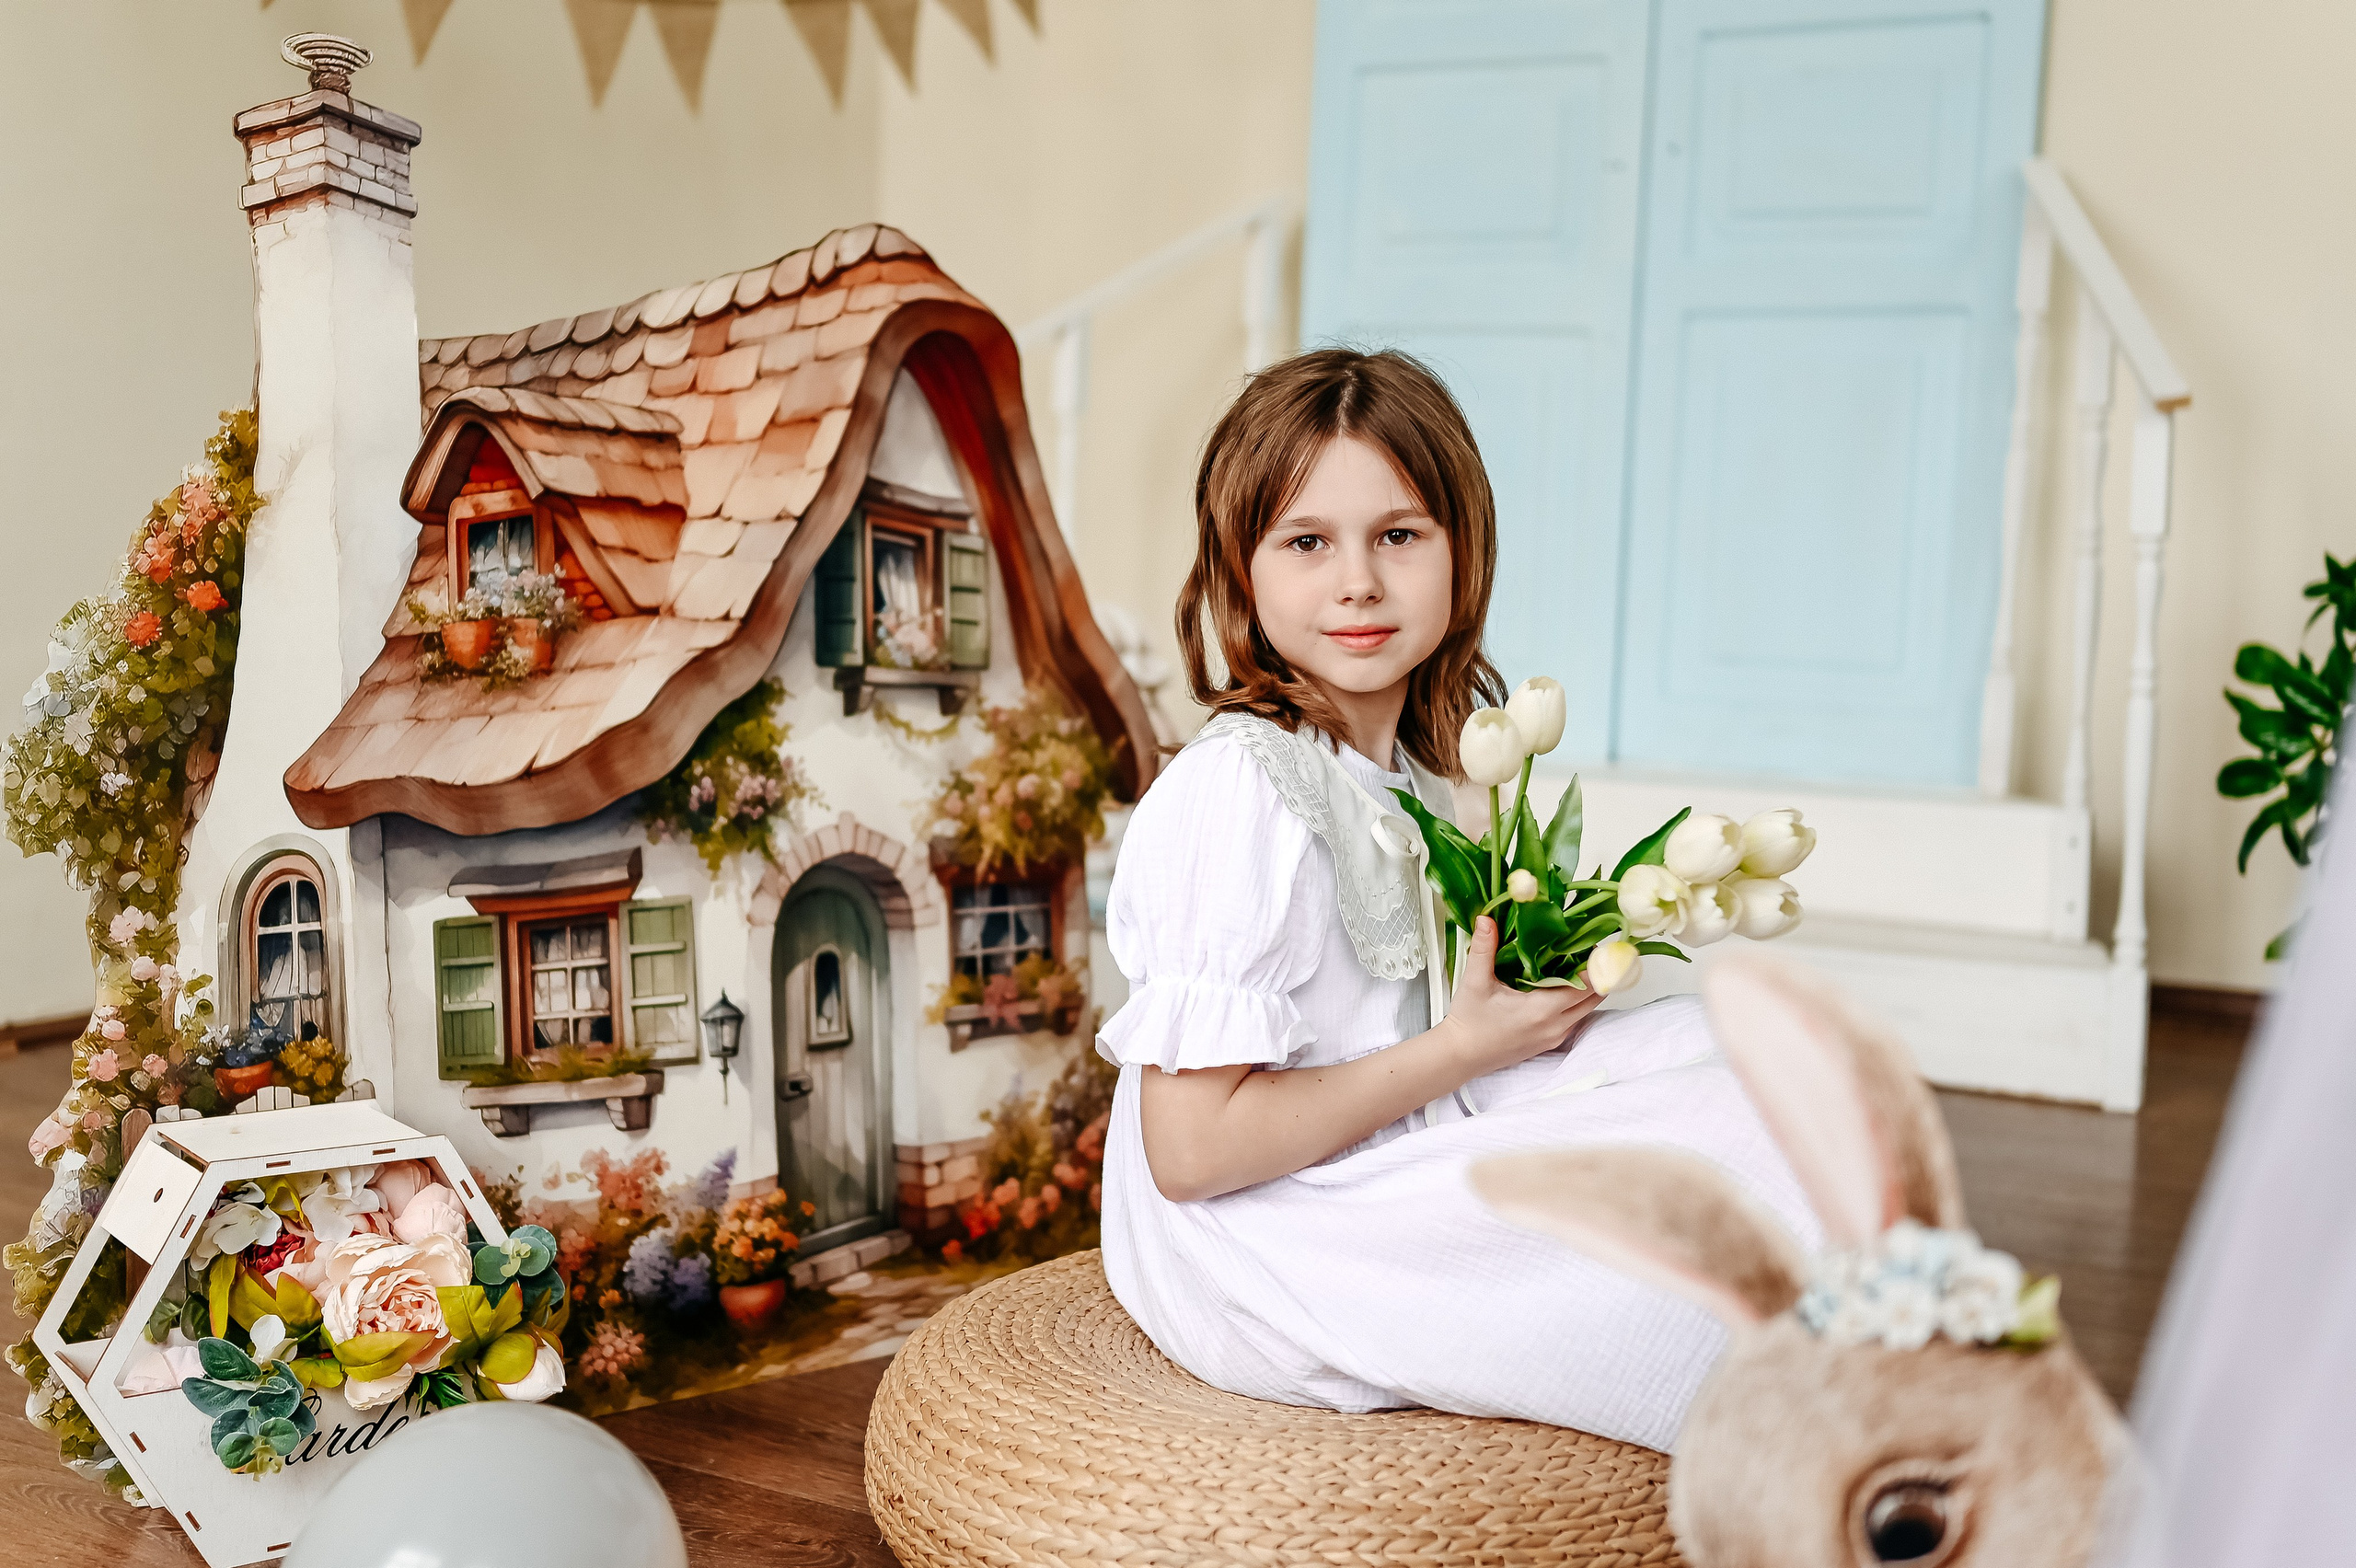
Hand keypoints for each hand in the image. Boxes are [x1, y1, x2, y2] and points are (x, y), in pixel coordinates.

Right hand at [1437, 916, 1602, 1074]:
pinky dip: (1575, 1002)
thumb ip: (1484, 948)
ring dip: (1587, 989)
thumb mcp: (1475, 981)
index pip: (1587, 986)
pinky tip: (1560, 987)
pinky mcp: (1550, 1042)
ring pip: (1586, 1009)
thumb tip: (1487, 918)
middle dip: (1597, 974)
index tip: (1592, 945)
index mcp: (1542, 1010)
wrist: (1462, 1056)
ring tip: (1575, 965)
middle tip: (1587, 951)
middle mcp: (1555, 1026)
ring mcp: (1555, 1036)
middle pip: (1595, 998)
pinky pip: (1574, 1019)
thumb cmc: (1469, 1021)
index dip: (1596, 965)